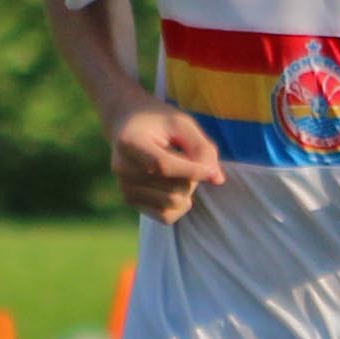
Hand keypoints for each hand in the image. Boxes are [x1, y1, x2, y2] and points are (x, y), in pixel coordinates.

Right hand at [109, 98, 226, 221]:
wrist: (128, 124)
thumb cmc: (159, 121)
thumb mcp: (182, 123)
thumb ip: (201, 148)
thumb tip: (217, 179)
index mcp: (130, 143)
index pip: (164, 166)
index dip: (192, 171)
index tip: (212, 170)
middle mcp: (122, 169)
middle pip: (173, 187)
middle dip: (191, 176)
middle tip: (186, 158)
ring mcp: (124, 188)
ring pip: (173, 203)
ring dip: (186, 189)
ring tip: (179, 171)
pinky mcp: (130, 201)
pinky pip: (166, 216)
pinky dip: (179, 206)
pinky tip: (177, 188)